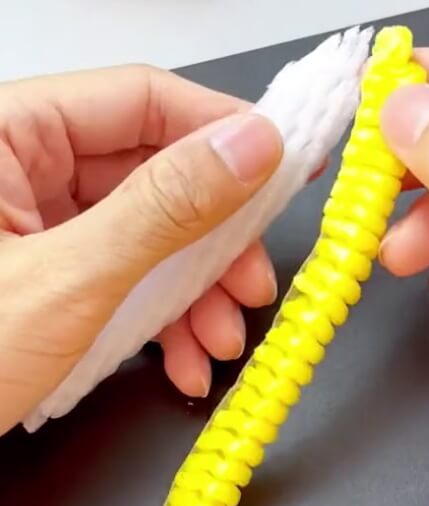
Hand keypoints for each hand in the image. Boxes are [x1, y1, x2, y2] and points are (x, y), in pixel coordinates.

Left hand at [0, 65, 283, 434]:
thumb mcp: (69, 282)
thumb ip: (164, 209)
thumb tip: (249, 149)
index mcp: (4, 136)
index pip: (140, 100)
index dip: (220, 130)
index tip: (280, 164)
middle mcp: (21, 172)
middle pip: (156, 179)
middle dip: (215, 243)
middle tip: (252, 281)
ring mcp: (40, 230)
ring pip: (151, 239)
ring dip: (197, 295)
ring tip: (220, 340)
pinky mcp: (53, 278)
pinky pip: (126, 281)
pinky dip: (162, 323)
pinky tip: (183, 361)